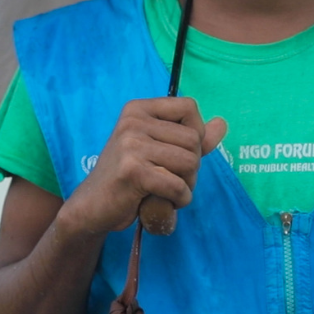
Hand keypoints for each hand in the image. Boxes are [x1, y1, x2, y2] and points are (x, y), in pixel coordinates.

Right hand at [59, 98, 226, 236]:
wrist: (92, 206)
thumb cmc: (127, 177)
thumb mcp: (158, 150)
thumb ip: (190, 137)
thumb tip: (222, 124)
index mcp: (138, 109)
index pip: (189, 107)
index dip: (195, 133)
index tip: (180, 151)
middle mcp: (133, 121)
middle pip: (193, 139)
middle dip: (192, 167)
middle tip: (172, 180)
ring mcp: (131, 144)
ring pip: (190, 162)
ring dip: (187, 185)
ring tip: (168, 191)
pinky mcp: (133, 171)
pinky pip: (177, 185)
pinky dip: (179, 200)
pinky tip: (165, 202)